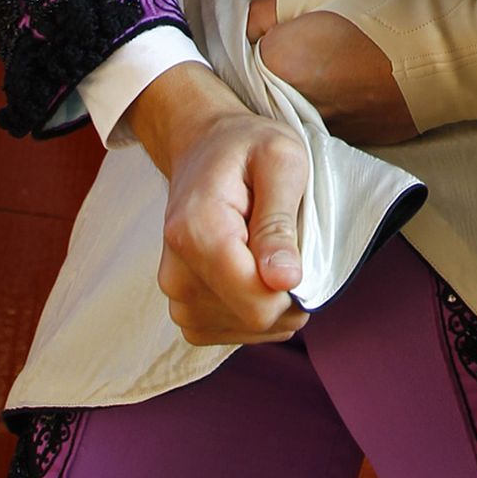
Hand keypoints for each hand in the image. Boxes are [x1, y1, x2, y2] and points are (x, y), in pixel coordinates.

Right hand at [124, 64, 310, 345]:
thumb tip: (284, 281)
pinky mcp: (184, 309)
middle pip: (254, 319)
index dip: (296, 287)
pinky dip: (256, 308)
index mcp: (197, 231)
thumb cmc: (249, 146)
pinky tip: (257, 270)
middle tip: (287, 241)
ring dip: (274, 298)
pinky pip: (233, 331)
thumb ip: (279, 222)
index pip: (258, 302)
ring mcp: (175, 295)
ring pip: (248, 329)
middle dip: (288, 291)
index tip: (301, 246)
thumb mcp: (281, 161)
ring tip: (267, 249)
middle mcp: (176, 272)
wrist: (205, 146)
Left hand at [247, 0, 476, 139]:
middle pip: (266, 87)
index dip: (266, 40)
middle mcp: (288, 104)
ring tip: (336, 69)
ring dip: (303, 93)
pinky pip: (324, 125)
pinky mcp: (348, 143)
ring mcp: (318, 129)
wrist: (449, 59)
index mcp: (277, 61)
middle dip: (280, 70)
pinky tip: (354, 89)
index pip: (246, 54)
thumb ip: (270, 9)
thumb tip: (248, 27)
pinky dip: (331, 110)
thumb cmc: (386, 16)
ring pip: (294, 109)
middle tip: (311, 49)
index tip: (284, 32)